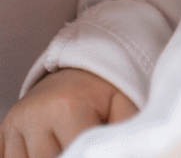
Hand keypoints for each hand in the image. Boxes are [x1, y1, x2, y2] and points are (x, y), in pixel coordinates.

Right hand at [0, 69, 136, 157]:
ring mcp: (16, 122)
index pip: (74, 151)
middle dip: (67, 156)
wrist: (77, 72)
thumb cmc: (101, 92)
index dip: (86, 154)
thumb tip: (127, 146)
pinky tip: (49, 147)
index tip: (92, 151)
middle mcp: (35, 114)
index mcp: (67, 107)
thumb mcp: (121, 103)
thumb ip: (125, 125)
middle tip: (80, 146)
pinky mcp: (4, 130)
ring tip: (66, 144)